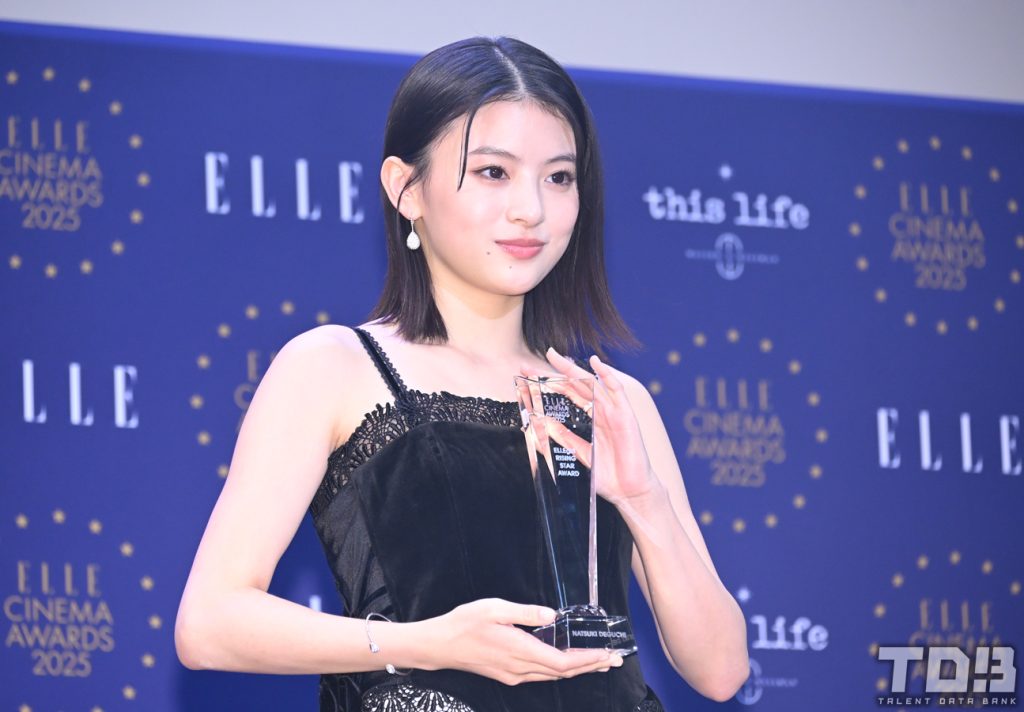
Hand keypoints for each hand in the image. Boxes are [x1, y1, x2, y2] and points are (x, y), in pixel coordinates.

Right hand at [423, 598, 622, 684]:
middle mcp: (520, 668)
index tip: (607, 655)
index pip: (563, 663)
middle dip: (591, 665)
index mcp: (520, 650)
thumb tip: (552, 615)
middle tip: (615, 660)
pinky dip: (560, 670)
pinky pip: (541, 675)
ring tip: (598, 662)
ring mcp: (514, 674)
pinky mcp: (507, 675)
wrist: (439, 645)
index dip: (588, 660)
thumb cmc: (464, 623)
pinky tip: (566, 663)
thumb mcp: (495, 608)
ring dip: (578, 669)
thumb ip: (526, 612)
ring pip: (553, 676)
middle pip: (563, 673)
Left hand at [521, 350, 661, 505]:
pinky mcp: (626, 416)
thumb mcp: (579, 454)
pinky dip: (607, 375)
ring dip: (572, 369)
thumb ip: (564, 439)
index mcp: (591, 420)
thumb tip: (540, 426)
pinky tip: (595, 362)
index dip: (547, 386)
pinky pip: (617, 391)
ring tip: (554, 357)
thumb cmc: (608, 476)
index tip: (526, 379)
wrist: (630, 493)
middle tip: (528, 365)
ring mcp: (614, 412)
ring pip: (591, 384)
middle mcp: (601, 412)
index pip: (566, 396)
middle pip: (575, 386)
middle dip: (552, 374)